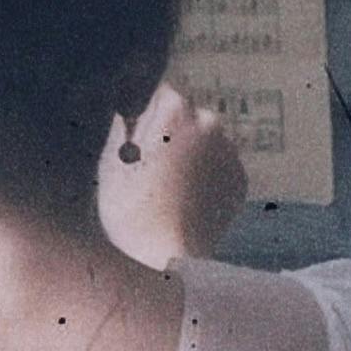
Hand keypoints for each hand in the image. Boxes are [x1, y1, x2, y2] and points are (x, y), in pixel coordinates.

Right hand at [99, 84, 247, 264]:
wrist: (165, 256)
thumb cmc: (130, 209)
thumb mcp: (111, 161)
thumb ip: (122, 124)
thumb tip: (126, 108)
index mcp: (176, 110)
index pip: (159, 93)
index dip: (144, 116)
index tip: (135, 140)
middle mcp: (210, 122)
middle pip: (186, 117)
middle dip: (171, 134)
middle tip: (151, 170)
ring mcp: (229, 152)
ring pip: (205, 143)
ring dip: (190, 155)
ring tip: (169, 190)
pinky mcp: (240, 179)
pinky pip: (219, 168)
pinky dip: (206, 178)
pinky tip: (186, 201)